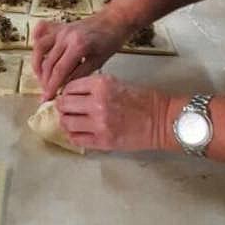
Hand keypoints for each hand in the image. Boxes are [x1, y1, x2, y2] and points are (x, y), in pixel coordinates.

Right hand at [32, 10, 131, 101]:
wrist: (113, 21)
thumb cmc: (109, 41)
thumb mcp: (98, 62)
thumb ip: (79, 75)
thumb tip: (63, 88)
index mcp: (78, 45)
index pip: (59, 71)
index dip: (51, 87)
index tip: (46, 98)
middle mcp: (66, 36)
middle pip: (48, 63)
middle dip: (45, 80)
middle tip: (46, 92)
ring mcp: (61, 30)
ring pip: (39, 48)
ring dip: (37, 65)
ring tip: (41, 77)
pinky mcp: (59, 26)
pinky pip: (41, 31)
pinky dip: (36, 40)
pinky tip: (37, 52)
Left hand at [55, 75, 171, 151]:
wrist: (162, 120)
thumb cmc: (143, 100)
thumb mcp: (116, 83)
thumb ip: (94, 87)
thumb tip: (72, 94)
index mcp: (101, 85)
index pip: (70, 87)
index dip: (66, 92)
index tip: (67, 96)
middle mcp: (97, 103)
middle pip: (64, 105)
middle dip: (62, 107)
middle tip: (66, 110)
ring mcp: (98, 124)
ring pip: (66, 123)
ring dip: (66, 122)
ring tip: (72, 122)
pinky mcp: (103, 141)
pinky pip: (77, 139)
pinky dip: (74, 136)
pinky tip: (79, 133)